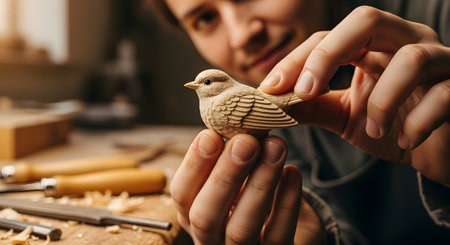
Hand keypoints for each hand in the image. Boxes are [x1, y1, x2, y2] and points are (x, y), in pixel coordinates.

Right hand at [170, 129, 317, 243]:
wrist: (280, 233)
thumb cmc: (249, 200)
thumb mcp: (231, 182)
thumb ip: (227, 160)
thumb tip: (234, 126)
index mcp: (193, 217)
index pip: (181, 195)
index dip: (193, 165)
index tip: (210, 134)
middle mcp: (210, 240)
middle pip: (206, 216)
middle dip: (225, 175)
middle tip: (246, 141)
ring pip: (241, 228)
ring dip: (259, 184)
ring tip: (276, 147)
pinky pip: (279, 235)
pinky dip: (287, 203)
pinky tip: (293, 172)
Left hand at [260, 6, 449, 184]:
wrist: (434, 152)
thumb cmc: (391, 127)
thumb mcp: (344, 116)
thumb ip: (313, 106)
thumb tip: (272, 102)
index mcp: (373, 46)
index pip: (328, 37)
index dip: (297, 59)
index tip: (271, 89)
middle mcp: (405, 43)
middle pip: (367, 21)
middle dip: (328, 54)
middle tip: (305, 91)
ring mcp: (439, 62)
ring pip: (411, 58)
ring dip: (382, 100)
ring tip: (372, 128)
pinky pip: (443, 95)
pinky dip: (418, 121)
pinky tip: (407, 140)